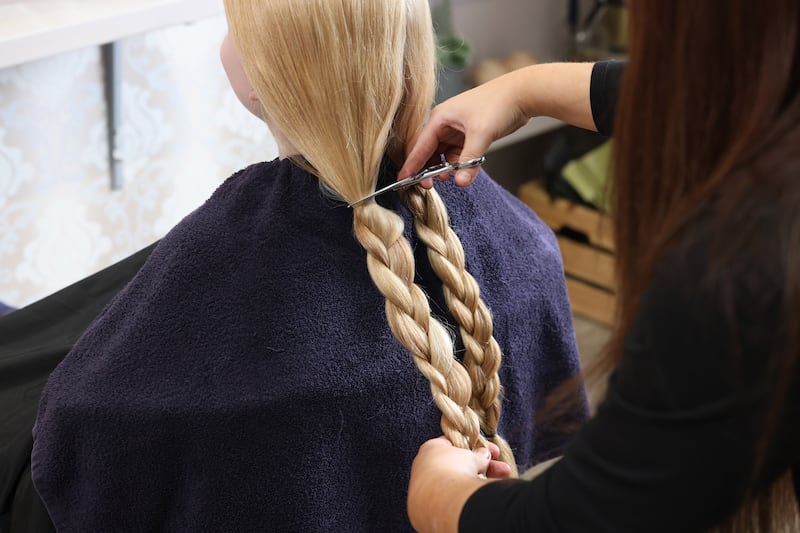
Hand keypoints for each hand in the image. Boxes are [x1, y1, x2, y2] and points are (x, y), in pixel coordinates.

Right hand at [399, 72, 529, 187]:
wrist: (522, 94)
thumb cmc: (498, 105)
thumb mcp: (481, 134)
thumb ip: (469, 161)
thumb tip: (461, 183)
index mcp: (440, 117)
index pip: (420, 145)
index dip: (412, 164)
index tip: (403, 181)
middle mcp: (445, 123)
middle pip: (429, 151)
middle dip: (428, 169)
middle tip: (429, 186)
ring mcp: (457, 129)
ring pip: (444, 154)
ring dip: (445, 167)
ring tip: (450, 178)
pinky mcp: (469, 135)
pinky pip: (458, 154)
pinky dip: (459, 164)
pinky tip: (465, 171)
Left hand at [407, 437, 511, 532]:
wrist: (439, 498)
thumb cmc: (451, 468)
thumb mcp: (470, 456)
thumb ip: (478, 455)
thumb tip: (484, 454)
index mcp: (431, 449)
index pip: (455, 443)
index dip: (475, 446)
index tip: (491, 451)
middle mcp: (428, 466)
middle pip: (461, 463)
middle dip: (484, 465)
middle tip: (502, 468)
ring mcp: (431, 485)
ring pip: (460, 480)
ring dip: (482, 479)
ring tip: (502, 479)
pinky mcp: (436, 502)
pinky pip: (457, 493)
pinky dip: (471, 492)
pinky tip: (485, 492)